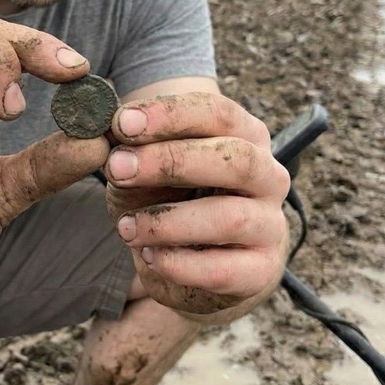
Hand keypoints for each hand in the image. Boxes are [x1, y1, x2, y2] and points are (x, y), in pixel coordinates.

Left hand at [103, 92, 290, 315]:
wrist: (194, 263)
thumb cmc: (169, 199)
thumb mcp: (145, 167)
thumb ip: (133, 148)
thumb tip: (114, 130)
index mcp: (245, 136)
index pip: (219, 113)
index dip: (169, 115)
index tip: (121, 123)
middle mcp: (268, 176)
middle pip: (235, 158)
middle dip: (172, 161)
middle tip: (117, 168)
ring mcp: (270, 225)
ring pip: (229, 218)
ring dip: (167, 222)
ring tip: (126, 227)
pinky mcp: (260, 271)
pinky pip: (222, 269)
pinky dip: (179, 264)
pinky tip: (149, 256)